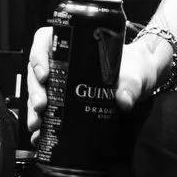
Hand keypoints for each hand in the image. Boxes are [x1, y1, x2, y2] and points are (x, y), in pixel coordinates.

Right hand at [25, 25, 176, 131]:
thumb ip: (132, 83)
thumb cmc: (137, 68)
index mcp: (75, 44)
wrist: (142, 83)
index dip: (38, 55)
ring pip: (39, 91)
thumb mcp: (137, 73)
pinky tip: (38, 137)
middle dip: (35, 89)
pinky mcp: (66, 103)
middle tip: (41, 105)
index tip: (44, 73)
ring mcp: (63, 83)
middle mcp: (64, 63)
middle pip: (37, 70)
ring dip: (33, 108)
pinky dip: (41, 125)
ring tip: (37, 125)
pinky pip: (47, 111)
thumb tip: (123, 99)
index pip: (45, 40)